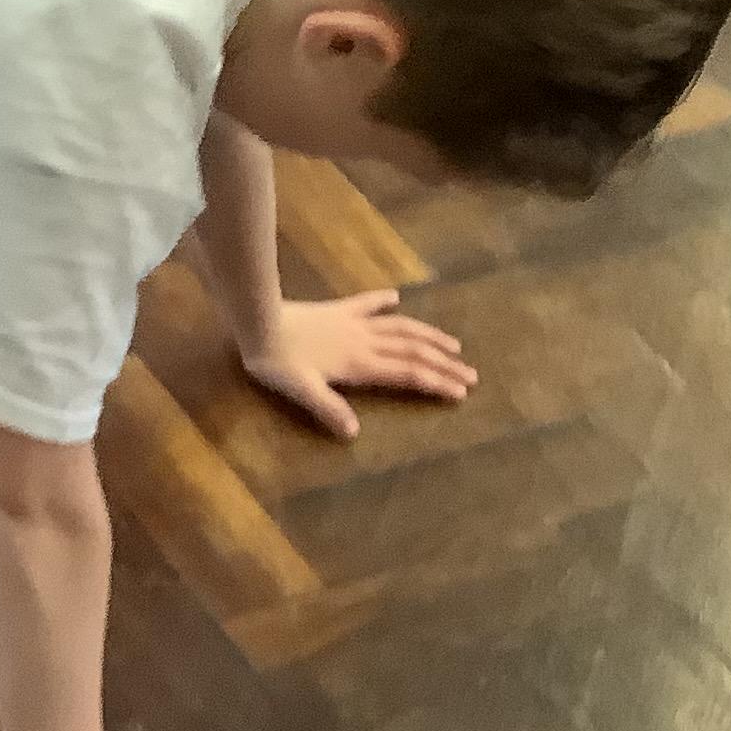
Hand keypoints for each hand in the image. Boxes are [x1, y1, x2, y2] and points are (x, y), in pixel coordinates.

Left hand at [237, 290, 474, 438]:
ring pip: (401, 328)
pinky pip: (366, 303)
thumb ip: (329, 409)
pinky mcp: (337, 309)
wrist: (258, 320)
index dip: (437, 383)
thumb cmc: (277, 360)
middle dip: (445, 364)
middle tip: (472, 374)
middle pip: (414, 352)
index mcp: (360, 364)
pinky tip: (396, 297)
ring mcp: (353, 323)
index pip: (408, 374)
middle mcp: (365, 342)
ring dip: (429, 335)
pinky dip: (383, 301)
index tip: (462, 391)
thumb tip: (354, 433)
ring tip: (453, 343)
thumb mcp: (302, 390)